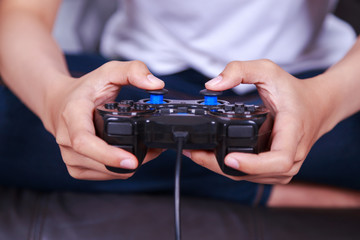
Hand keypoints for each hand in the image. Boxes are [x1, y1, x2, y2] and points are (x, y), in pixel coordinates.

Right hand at [43, 61, 163, 179]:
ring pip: (105, 173)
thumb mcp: (109, 71)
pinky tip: (128, 158)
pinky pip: (102, 176)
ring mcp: (70, 156)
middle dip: (132, 161)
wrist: (59, 102)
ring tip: (144, 152)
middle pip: (99, 163)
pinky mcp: (76, 167)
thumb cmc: (85, 89)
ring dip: (128, 167)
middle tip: (153, 151)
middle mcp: (67, 139)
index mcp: (73, 115)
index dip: (108, 155)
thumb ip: (133, 71)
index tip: (132, 161)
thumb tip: (155, 84)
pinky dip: (119, 170)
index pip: (84, 141)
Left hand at [185, 60, 332, 183]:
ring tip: (199, 154)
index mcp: (293, 133)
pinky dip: (232, 168)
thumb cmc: (294, 91)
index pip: (278, 160)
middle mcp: (292, 155)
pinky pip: (253, 175)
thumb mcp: (268, 70)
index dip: (252, 164)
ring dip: (223, 169)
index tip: (228, 158)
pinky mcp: (278, 169)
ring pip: (252, 177)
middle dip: (221, 167)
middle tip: (194, 153)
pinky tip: (215, 157)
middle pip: (257, 173)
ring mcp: (287, 165)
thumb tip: (212, 85)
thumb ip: (239, 70)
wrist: (317, 105)